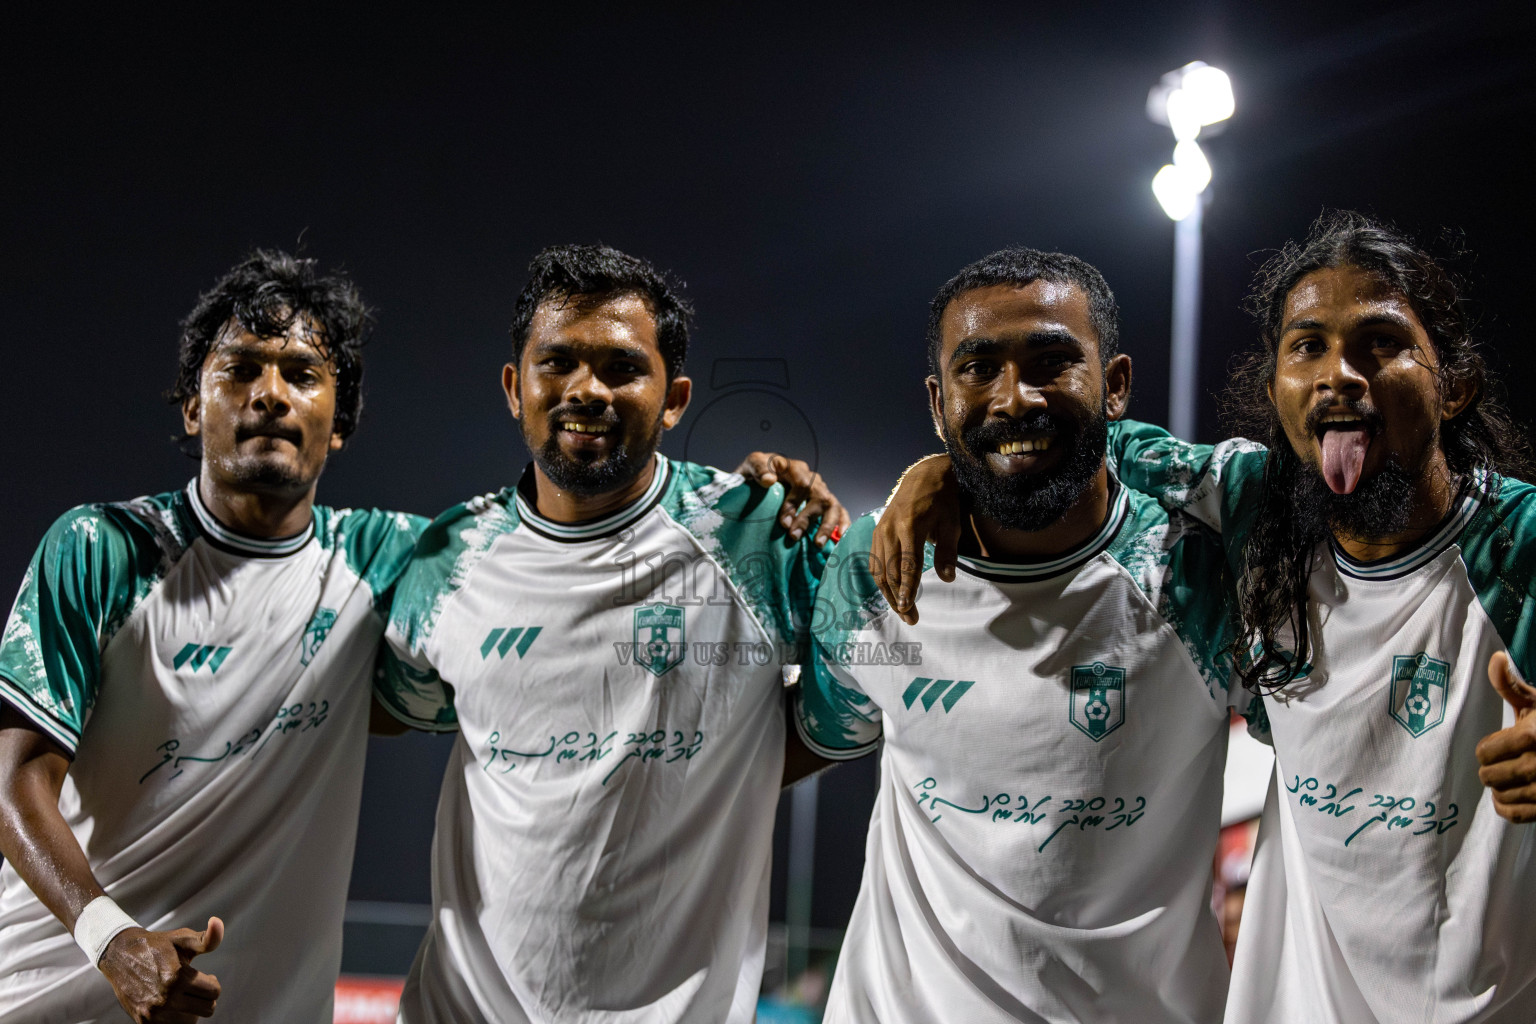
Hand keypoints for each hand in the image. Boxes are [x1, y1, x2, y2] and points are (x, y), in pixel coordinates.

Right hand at [99, 917, 222, 1021]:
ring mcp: (153, 1012)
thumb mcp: (183, 938)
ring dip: (192, 1010)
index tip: (206, 977)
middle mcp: (165, 997)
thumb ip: (207, 937)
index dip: (213, 983)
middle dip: (205, 997)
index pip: (214, 992)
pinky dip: (177, 1018)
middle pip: (207, 1009)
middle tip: (196, 987)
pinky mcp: (143, 1021)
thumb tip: (218, 921)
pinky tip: (173, 1005)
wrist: (120, 955)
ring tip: (184, 995)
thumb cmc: (157, 946)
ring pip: (191, 1022)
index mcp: (177, 976)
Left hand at [734, 452, 849, 545]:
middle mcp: (810, 477)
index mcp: (793, 467)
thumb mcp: (748, 467)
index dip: (794, 504)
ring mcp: (819, 490)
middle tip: (793, 536)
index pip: (801, 483)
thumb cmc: (752, 477)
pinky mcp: (824, 503)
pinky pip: (840, 511)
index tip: (783, 523)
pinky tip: (841, 536)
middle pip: (818, 496)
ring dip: (825, 525)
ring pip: (831, 505)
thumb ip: (757, 469)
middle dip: (807, 518)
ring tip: (817, 544)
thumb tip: (768, 480)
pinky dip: (843, 523)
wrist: (755, 483)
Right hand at [869, 455, 960, 624]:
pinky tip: (891, 593)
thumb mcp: (952, 523)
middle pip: (891, 572)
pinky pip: (875, 561)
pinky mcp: (877, 532)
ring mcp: (880, 531)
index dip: (907, 589)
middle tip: (912, 619)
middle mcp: (890, 530)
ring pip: (880, 570)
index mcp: (910, 526)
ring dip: (889, 594)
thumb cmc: (943, 500)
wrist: (923, 476)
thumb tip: (948, 578)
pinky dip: (882, 580)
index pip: (907, 565)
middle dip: (900, 599)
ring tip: (903, 611)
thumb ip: (948, 551)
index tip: (909, 609)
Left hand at [1476, 652, 1535, 823]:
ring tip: (1510, 777)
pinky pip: (1515, 815)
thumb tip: (1495, 659)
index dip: (1487, 749)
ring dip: (1500, 788)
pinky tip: (1511, 795)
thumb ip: (1512, 686)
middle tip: (1503, 762)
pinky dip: (1507, 808)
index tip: (1498, 745)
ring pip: (1500, 796)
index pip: (1484, 753)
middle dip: (1492, 768)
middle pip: (1488, 776)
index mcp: (1532, 737)